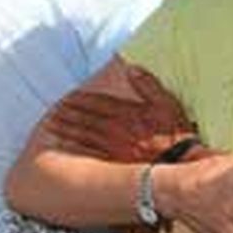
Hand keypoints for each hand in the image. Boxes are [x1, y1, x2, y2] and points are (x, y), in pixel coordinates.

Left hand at [45, 70, 190, 163]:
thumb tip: (132, 68)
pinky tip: (65, 147)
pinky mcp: (114, 162)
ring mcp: (112, 146)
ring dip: (66, 129)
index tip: (68, 97)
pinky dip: (75, 148)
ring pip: (83, 135)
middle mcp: (115, 129)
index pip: (97, 103)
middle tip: (53, 111)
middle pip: (86, 118)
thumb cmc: (176, 134)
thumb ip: (148, 85)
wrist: (180, 164)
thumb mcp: (167, 103)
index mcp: (126, 113)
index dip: (81, 99)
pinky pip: (89, 153)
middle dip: (68, 113)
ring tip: (52, 125)